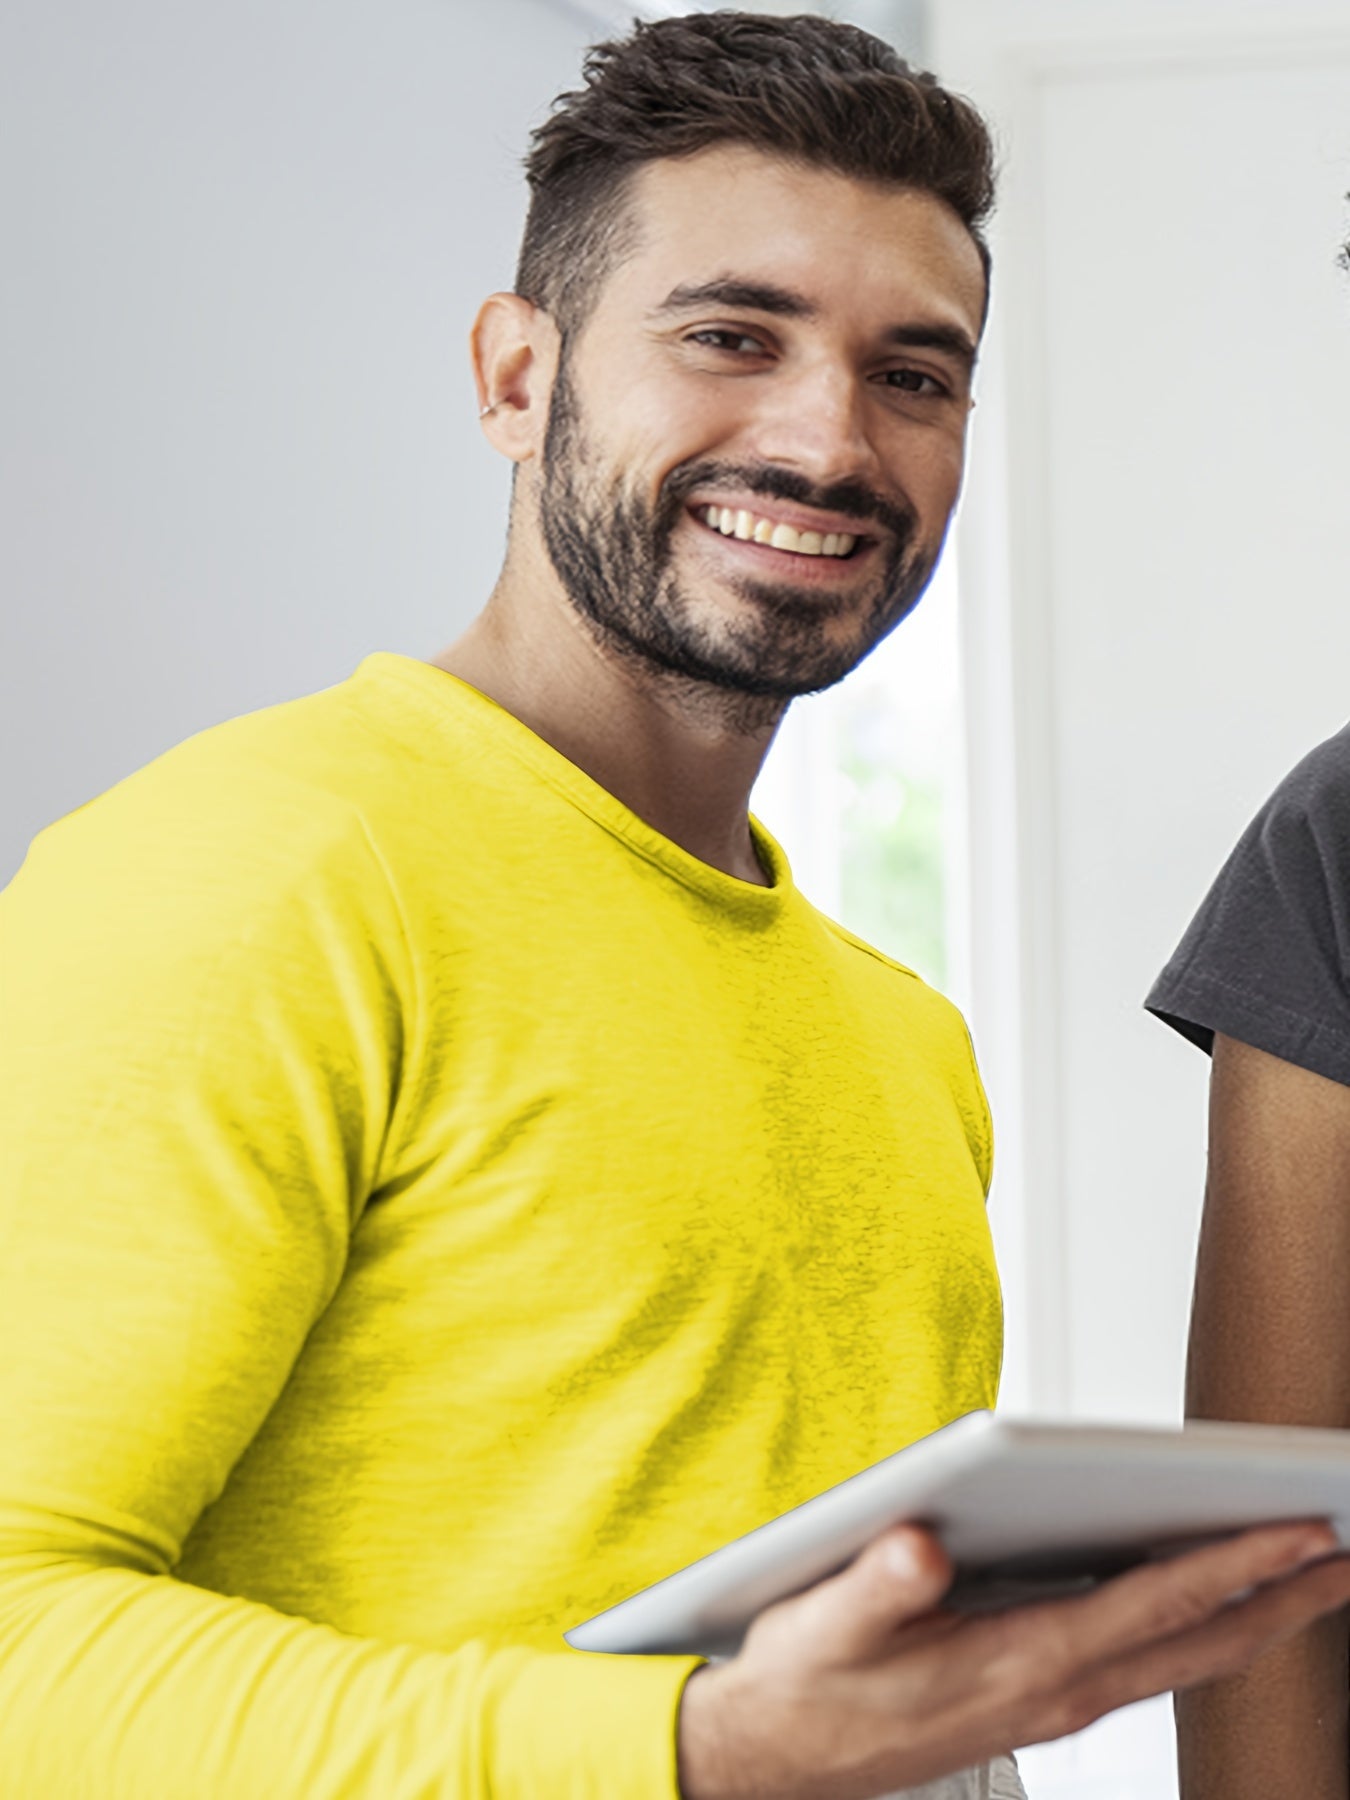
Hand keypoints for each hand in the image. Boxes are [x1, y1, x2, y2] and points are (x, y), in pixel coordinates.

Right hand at [676, 1518, 1349, 1799]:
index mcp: (1020, 1663)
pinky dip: (1197, 1634)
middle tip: (1343, 1554)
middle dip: (1280, 1600)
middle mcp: (1054, 1691)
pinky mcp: (1037, 1702)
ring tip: (1302, 1580)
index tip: (1299, 1532)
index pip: (1152, 1607)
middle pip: (1195, 1645)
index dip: (1231, 1566)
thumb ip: (877, 1585)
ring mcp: (1052, 1704)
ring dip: (1251, 1619)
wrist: (777, 1763)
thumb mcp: (824, 1625)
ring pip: (1179, 1662)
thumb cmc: (805, 1686)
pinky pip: (1146, 1668)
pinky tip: (1201, 1609)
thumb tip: (920, 1544)